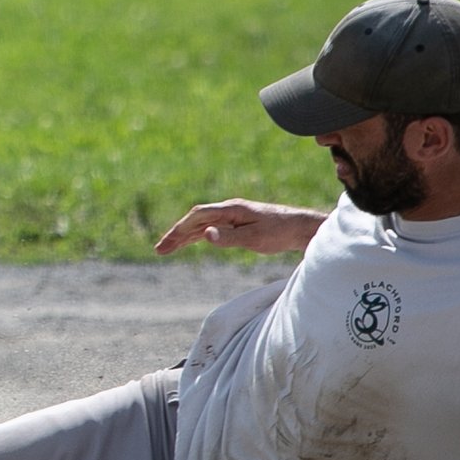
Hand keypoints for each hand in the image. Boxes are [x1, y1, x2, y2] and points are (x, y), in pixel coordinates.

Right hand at [154, 199, 324, 256]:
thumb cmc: (280, 233)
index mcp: (231, 209)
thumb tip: (205, 234)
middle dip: (176, 234)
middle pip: (195, 220)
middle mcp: (228, 210)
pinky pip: (210, 229)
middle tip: (159, 250)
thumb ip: (229, 237)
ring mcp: (232, 217)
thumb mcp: (255, 238)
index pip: (198, 216)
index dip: (180, 228)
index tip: (168, 243)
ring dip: (183, 236)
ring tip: (166, 249)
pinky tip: (188, 243)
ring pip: (201, 225)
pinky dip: (196, 236)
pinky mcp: (236, 224)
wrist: (300, 228)